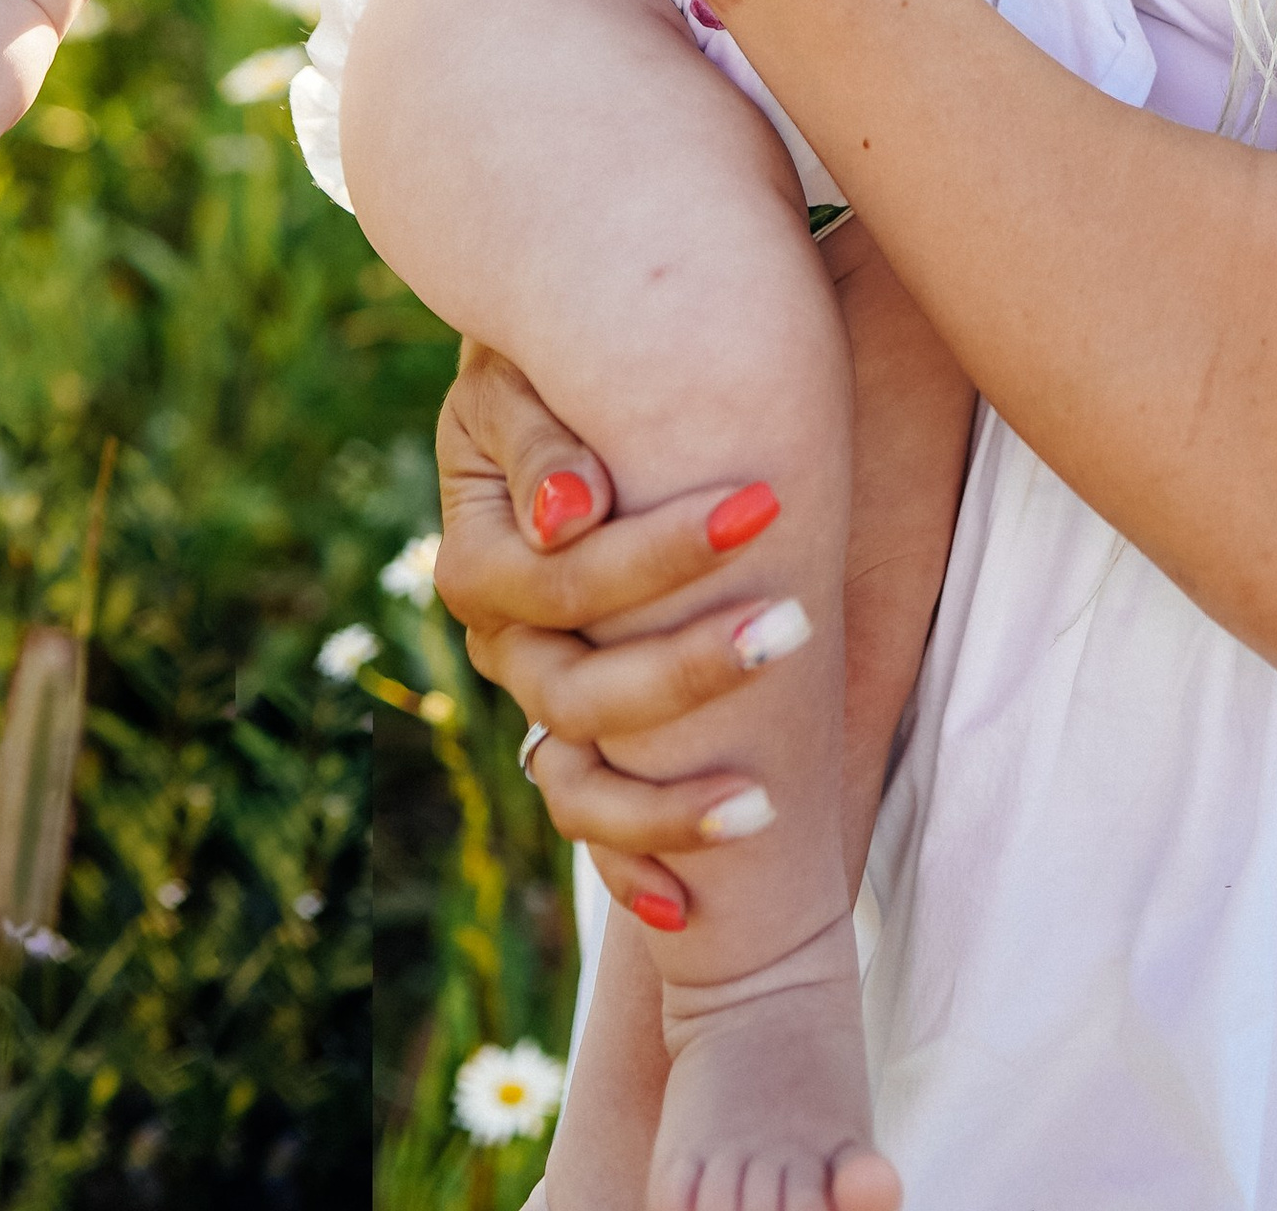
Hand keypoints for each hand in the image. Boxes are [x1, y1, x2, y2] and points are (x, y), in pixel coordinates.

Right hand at [435, 345, 792, 926]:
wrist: (561, 385)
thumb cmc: (551, 366)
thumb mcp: (522, 376)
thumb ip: (545, 438)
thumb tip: (572, 515)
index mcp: (481, 555)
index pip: (570, 576)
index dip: (662, 550)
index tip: (768, 502)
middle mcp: (501, 644)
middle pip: (581, 690)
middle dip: (690, 666)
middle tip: (795, 621)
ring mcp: (535, 700)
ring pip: (579, 783)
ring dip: (667, 801)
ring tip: (763, 801)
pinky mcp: (575, 737)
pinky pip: (590, 820)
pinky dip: (632, 867)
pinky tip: (687, 911)